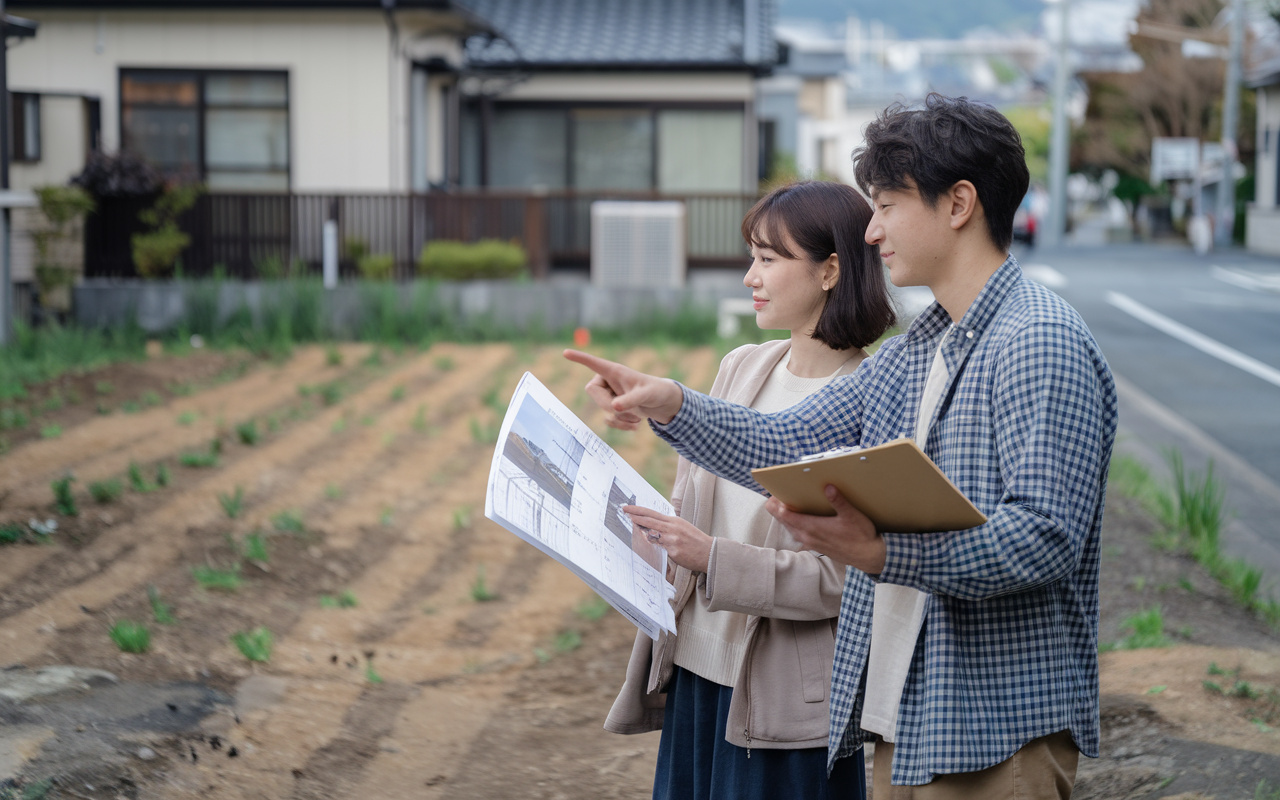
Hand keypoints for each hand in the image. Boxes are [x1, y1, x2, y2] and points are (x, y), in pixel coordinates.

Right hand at [563, 349, 683, 426]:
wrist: (662, 404)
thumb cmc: (656, 392)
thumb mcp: (646, 395)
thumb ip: (631, 400)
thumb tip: (614, 407)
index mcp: (614, 371)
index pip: (593, 363)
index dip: (580, 358)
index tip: (565, 352)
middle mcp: (608, 382)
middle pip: (593, 393)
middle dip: (608, 405)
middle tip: (627, 410)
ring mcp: (609, 396)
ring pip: (603, 410)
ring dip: (621, 417)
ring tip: (638, 416)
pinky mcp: (613, 409)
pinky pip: (609, 420)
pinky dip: (622, 425)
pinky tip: (636, 424)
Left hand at [625, 505, 712, 573]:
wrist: (709, 552)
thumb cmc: (694, 540)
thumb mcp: (682, 526)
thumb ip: (667, 525)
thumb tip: (650, 525)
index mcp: (674, 521)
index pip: (652, 513)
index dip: (638, 510)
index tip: (627, 508)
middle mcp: (672, 528)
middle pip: (649, 520)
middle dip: (634, 516)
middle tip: (623, 511)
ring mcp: (672, 540)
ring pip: (652, 535)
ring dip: (643, 534)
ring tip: (635, 531)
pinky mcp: (673, 552)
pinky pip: (659, 549)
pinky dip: (656, 548)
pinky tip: (655, 548)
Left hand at [765, 485, 885, 574]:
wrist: (868, 557)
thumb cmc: (861, 536)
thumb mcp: (852, 515)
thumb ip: (839, 501)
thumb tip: (828, 487)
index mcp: (813, 527)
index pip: (785, 516)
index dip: (776, 505)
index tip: (774, 493)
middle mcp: (807, 537)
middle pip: (783, 522)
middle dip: (777, 509)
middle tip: (776, 494)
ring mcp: (810, 543)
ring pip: (789, 529)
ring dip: (784, 518)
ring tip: (784, 504)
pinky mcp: (815, 546)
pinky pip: (797, 534)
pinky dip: (793, 525)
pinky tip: (799, 519)